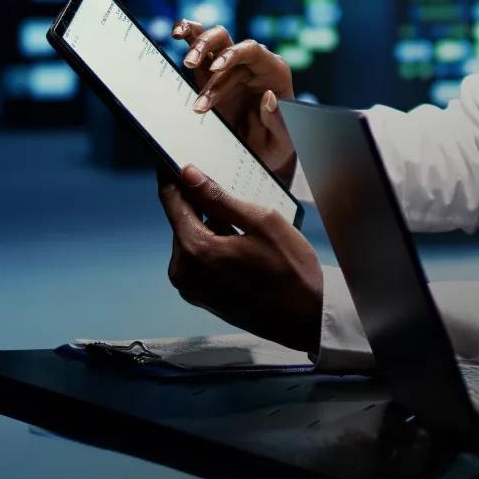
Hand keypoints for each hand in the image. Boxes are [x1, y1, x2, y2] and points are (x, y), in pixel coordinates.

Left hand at [158, 165, 323, 352]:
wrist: (306, 317)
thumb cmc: (290, 267)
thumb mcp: (262, 222)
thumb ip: (220, 198)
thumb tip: (188, 174)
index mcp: (196, 250)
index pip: (172, 202)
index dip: (174, 178)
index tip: (176, 160)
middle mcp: (183, 271)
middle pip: (181, 222)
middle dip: (199, 204)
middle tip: (228, 191)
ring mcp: (190, 288)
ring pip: (191, 241)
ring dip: (209, 226)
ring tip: (243, 221)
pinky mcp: (200, 297)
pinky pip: (199, 260)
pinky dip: (213, 246)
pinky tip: (241, 244)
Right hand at [172, 20, 295, 176]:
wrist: (260, 150)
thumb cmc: (276, 142)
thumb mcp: (282, 140)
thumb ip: (277, 121)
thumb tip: (269, 97)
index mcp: (274, 72)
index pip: (254, 51)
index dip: (233, 55)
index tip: (215, 68)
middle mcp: (253, 63)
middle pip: (227, 40)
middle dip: (207, 49)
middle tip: (189, 64)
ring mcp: (231, 66)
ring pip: (212, 40)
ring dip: (196, 46)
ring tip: (185, 62)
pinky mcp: (212, 73)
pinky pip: (200, 47)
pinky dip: (189, 35)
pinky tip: (178, 34)